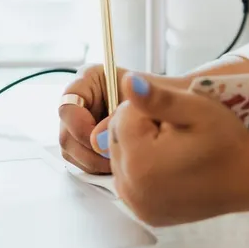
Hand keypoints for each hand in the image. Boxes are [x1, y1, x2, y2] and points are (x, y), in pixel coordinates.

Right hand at [57, 65, 189, 173]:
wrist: (182, 109)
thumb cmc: (166, 95)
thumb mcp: (147, 100)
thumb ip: (120, 115)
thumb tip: (98, 138)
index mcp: (92, 80)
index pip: (69, 101)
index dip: (78, 123)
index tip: (98, 138)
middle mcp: (84, 101)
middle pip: (66, 131)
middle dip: (87, 149)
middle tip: (111, 157)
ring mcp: (85, 123)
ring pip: (71, 150)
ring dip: (92, 161)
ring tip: (117, 162)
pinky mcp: (90, 143)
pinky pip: (81, 161)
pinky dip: (96, 168)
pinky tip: (116, 166)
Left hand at [108, 71, 248, 226]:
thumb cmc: (227, 140)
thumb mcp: (196, 108)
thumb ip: (157, 96)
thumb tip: (127, 81)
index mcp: (140, 161)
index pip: (122, 116)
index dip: (149, 109)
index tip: (177, 119)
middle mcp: (132, 189)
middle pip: (116, 138)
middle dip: (141, 129)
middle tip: (177, 132)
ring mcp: (138, 205)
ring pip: (121, 158)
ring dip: (141, 148)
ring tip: (175, 148)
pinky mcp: (145, 213)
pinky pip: (131, 181)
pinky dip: (144, 169)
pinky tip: (170, 165)